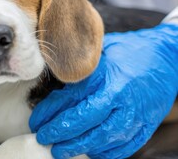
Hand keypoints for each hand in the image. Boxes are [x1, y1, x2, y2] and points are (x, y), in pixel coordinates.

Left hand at [29, 23, 177, 158]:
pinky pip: (122, 147)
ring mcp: (134, 115)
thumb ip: (79, 68)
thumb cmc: (129, 51)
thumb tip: (51, 80)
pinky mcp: (145, 127)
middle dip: (59, 133)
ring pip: (101, 139)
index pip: (69, 99)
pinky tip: (89, 151)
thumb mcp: (101, 51)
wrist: (168, 56)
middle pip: (83, 122)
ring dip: (77, 147)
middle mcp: (119, 97)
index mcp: (106, 76)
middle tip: (43, 138)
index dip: (49, 113)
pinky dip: (103, 153)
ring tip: (59, 150)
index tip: (36, 121)